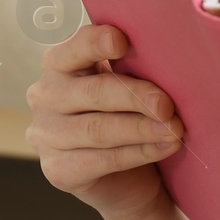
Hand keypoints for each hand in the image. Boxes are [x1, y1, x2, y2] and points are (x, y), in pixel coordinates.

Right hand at [25, 23, 188, 219]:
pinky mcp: (58, 170)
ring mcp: (46, 135)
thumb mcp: (127, 83)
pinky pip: (103, 160)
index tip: (123, 42)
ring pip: (98, 129)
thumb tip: (163, 55)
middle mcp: (44, 95)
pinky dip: (139, 153)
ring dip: (141, 129)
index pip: (75, 47)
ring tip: (174, 130)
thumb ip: (132, 67)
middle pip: (93, 92)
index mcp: (60, 63)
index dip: (97, 43)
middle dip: (134, 97)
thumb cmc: (127, 115)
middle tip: (167, 105)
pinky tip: (164, 148)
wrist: (126, 177)